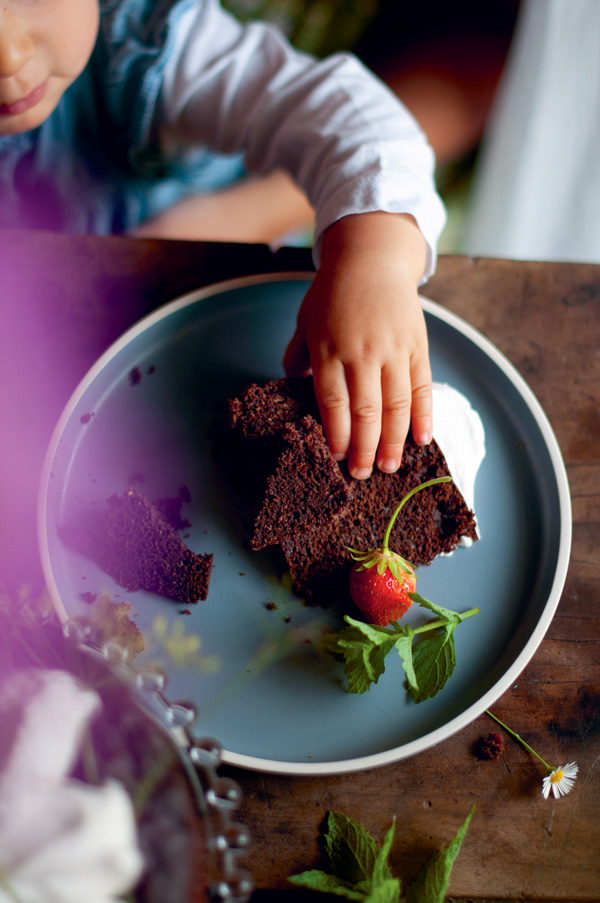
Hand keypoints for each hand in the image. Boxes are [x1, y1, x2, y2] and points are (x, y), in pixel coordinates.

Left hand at [283, 212, 431, 478]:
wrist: (372, 256)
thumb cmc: (333, 292)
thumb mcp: (306, 320)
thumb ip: (298, 357)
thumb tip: (294, 390)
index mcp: (329, 348)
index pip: (333, 402)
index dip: (336, 435)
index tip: (337, 459)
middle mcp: (361, 352)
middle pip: (365, 411)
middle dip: (364, 449)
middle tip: (362, 475)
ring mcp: (392, 349)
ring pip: (396, 405)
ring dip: (393, 440)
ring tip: (390, 467)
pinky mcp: (416, 346)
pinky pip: (423, 387)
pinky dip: (424, 415)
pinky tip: (422, 439)